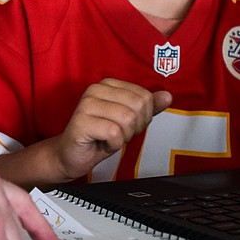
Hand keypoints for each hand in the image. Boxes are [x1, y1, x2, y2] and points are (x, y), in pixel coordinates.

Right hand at [49, 79, 172, 181]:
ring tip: (109, 137)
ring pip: (127, 119)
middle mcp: (96, 89)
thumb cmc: (99, 136)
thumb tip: (167, 96)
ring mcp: (87, 104)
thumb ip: (147, 107)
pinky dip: (113, 144)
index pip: (144, 96)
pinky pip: (114, 132)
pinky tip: (102, 142)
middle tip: (118, 133)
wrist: (72, 155)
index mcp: (108, 84)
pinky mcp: (81, 121)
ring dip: (123, 136)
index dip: (143, 117)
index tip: (126, 124)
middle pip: (138, 106)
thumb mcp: (129, 121)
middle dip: (134, 127)